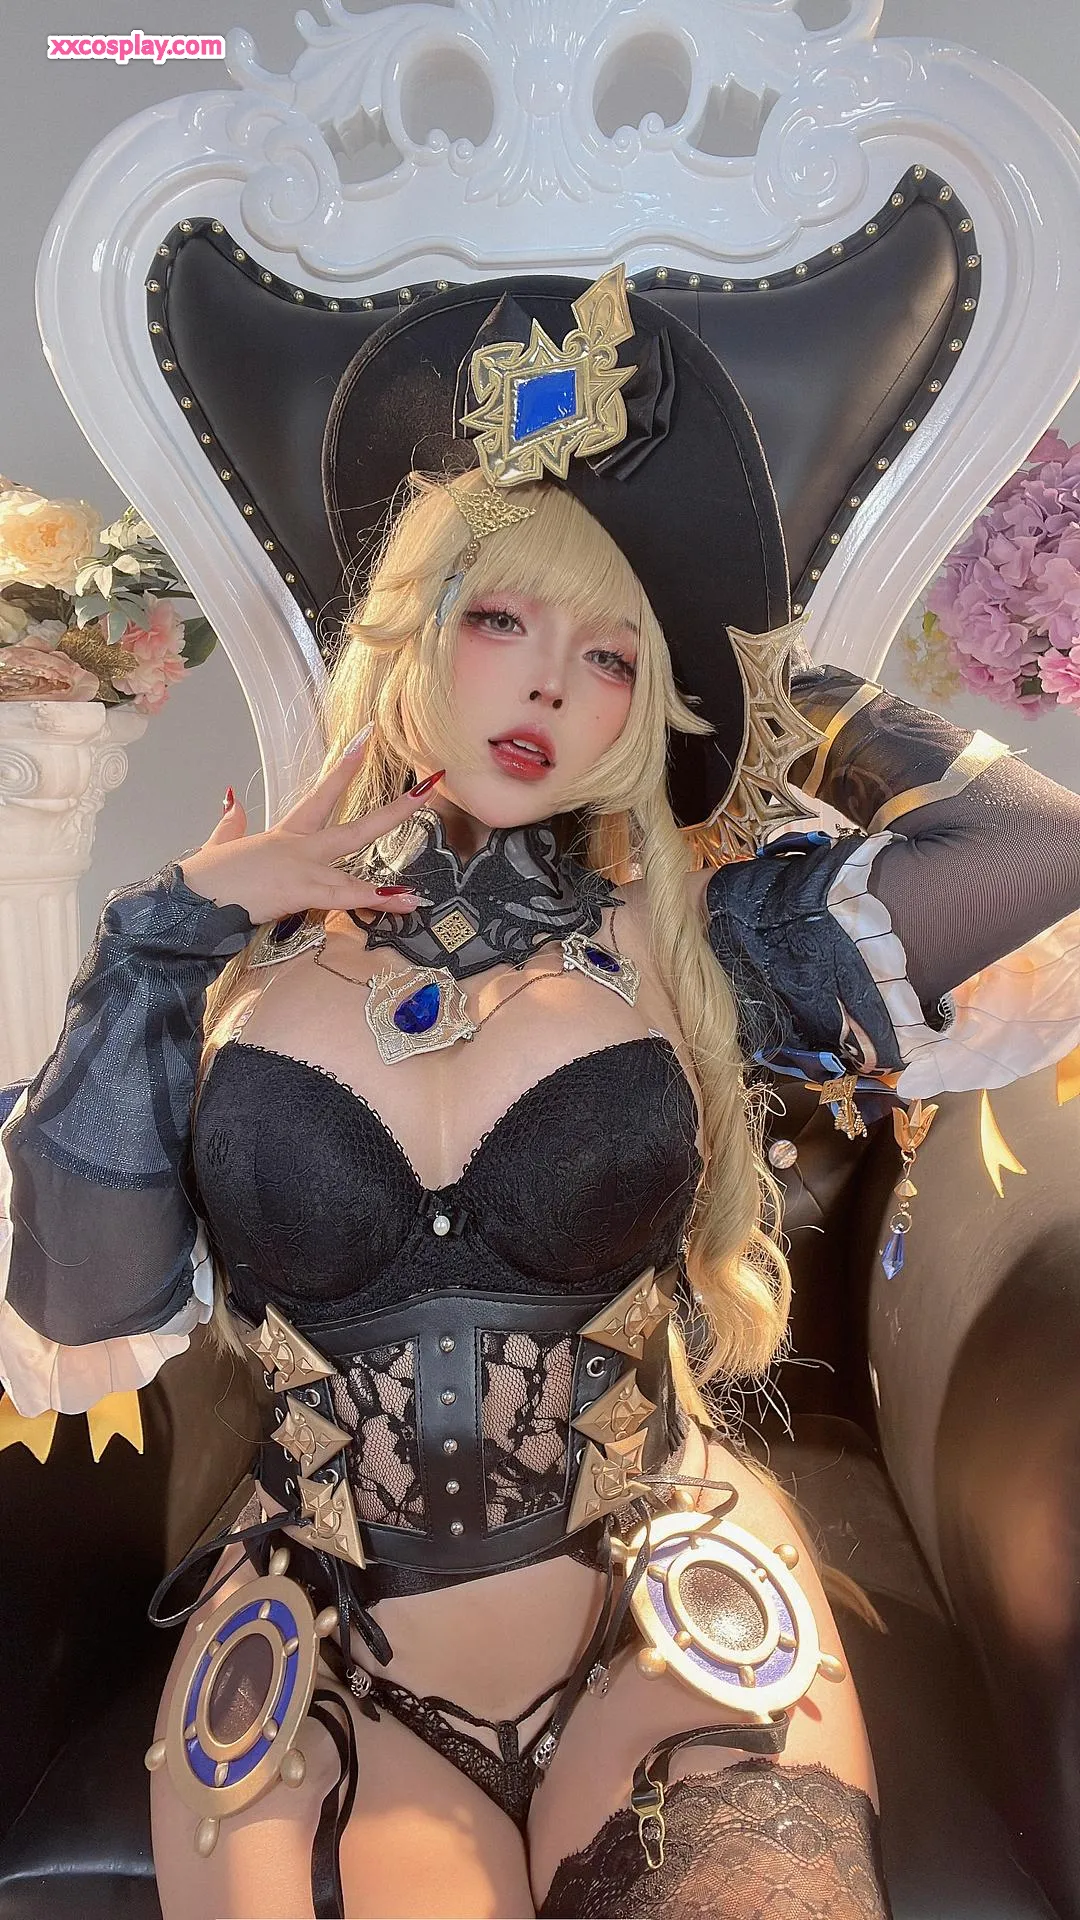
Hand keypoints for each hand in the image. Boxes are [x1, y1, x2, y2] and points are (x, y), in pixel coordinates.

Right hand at [178, 745, 443, 925]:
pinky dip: (376, 901)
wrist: (190, 899)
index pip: (321, 795)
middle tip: (428, 787)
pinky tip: (405, 903)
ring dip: (389, 883)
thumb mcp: (218, 844)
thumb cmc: (202, 880)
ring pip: (356, 868)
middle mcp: (299, 847)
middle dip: (395, 810)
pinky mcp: (299, 889)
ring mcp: (302, 867)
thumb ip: (230, 823)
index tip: (365, 740)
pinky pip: (345, 896)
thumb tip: (232, 799)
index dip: (344, 768)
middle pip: (355, 826)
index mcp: (283, 835)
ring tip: (418, 893)